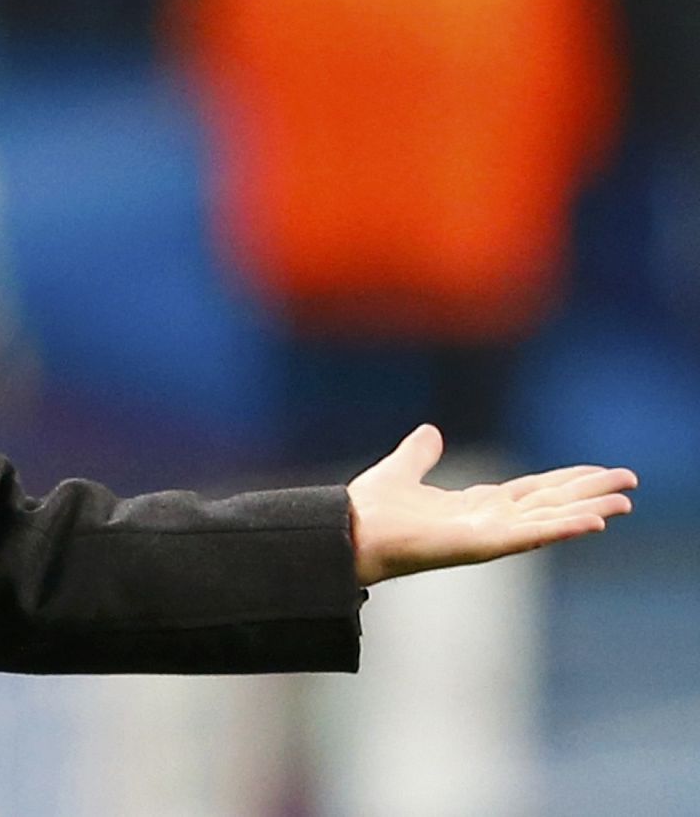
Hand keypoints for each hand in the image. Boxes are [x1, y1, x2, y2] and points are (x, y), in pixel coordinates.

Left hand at [347, 424, 635, 586]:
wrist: (349, 530)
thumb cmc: (371, 509)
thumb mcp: (402, 469)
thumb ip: (419, 453)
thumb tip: (430, 432)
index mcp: (474, 506)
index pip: (531, 491)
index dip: (565, 482)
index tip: (597, 473)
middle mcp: (487, 521)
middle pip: (549, 503)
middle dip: (588, 493)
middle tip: (628, 483)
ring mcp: (488, 535)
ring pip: (549, 519)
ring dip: (587, 510)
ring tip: (624, 502)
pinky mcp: (481, 545)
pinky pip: (530, 534)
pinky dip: (563, 527)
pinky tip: (593, 520)